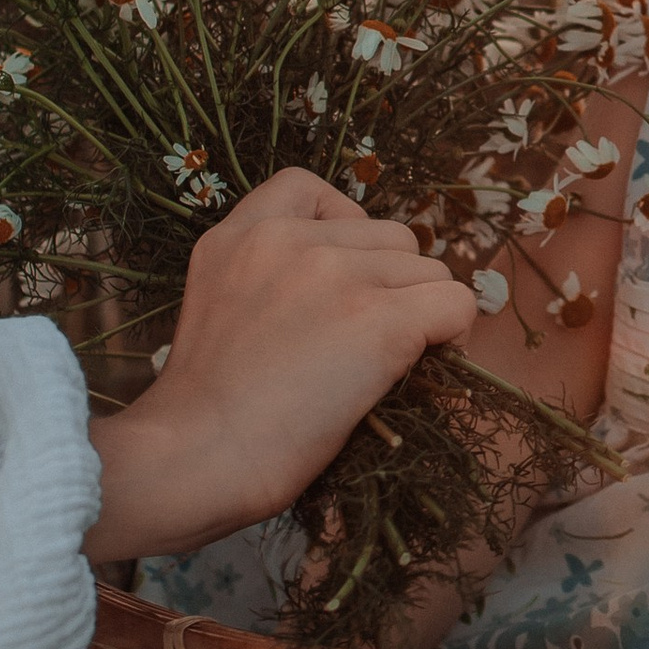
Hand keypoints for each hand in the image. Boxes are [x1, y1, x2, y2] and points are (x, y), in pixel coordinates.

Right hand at [84, 170, 477, 561]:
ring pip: (428, 269)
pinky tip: (425, 366)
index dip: (344, 228)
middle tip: (369, 340)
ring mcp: (335, 275)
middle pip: (390, 235)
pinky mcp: (378, 319)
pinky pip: (454, 303)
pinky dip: (452, 334)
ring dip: (422, 312)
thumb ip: (271, 279)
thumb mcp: (216, 310)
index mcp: (238, 236)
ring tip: (391, 361)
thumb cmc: (202, 416)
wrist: (193, 460)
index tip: (341, 278)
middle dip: (392, 283)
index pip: (308, 188)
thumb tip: (351, 290)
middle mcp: (287, 241)